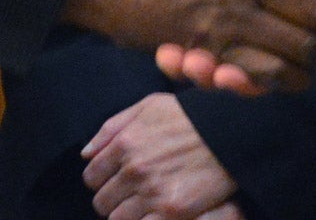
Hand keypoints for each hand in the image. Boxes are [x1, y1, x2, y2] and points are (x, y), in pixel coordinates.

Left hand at [82, 94, 234, 219]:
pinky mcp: (172, 211)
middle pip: (102, 202)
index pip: (91, 177)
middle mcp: (134, 169)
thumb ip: (112, 127)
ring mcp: (152, 192)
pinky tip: (155, 214)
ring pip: (117, 219)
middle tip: (129, 196)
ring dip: (127, 215)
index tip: (114, 181)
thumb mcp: (149, 106)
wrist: (230, 132)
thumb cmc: (190, 116)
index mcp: (125, 143)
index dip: (101, 181)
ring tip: (143, 207)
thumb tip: (86, 153)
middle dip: (113, 200)